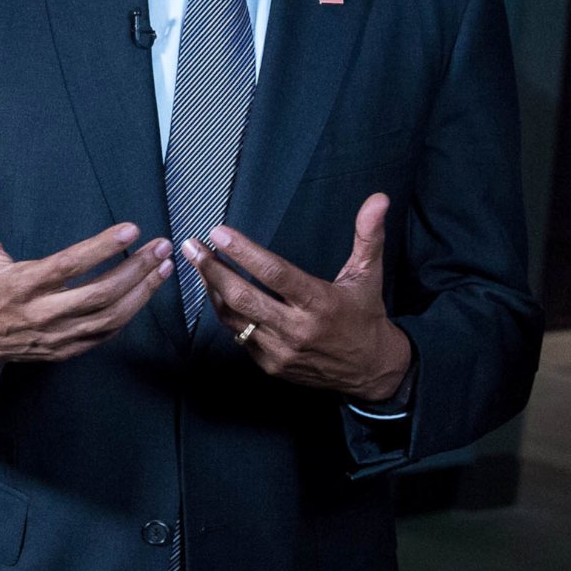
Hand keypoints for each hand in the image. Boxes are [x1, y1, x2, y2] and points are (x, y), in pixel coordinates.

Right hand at [0, 163, 172, 382]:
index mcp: (24, 284)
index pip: (70, 265)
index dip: (102, 248)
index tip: (131, 230)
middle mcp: (43, 313)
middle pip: (100, 294)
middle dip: (136, 271)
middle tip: (161, 248)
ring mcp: (57, 335)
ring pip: (109, 318)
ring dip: (142, 293)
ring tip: (164, 269)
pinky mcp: (66, 350)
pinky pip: (105, 335)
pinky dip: (129, 315)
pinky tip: (145, 294)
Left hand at [182, 193, 410, 405]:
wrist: (370, 370)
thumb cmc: (365, 316)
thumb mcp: (369, 274)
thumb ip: (369, 235)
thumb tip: (378, 199)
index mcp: (320, 302)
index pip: (274, 273)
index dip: (243, 252)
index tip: (219, 233)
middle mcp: (297, 329)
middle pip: (244, 297)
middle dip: (213, 269)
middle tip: (192, 247)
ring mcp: (281, 351)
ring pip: (235, 318)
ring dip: (212, 290)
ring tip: (198, 264)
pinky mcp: (271, 365)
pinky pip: (239, 336)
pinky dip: (225, 313)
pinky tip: (216, 292)